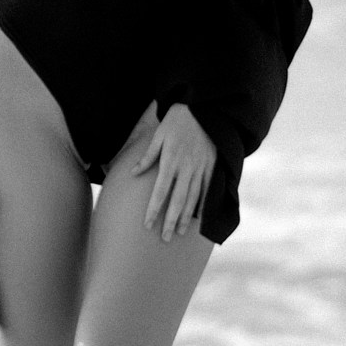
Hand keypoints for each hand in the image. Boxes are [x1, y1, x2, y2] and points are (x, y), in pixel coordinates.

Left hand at [133, 102, 216, 242]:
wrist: (205, 108)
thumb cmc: (178, 119)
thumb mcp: (159, 135)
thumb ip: (147, 156)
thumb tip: (133, 173)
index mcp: (171, 160)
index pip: (160, 192)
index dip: (154, 210)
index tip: (148, 225)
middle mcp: (186, 168)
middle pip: (177, 200)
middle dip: (169, 220)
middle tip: (164, 238)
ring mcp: (201, 168)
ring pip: (193, 198)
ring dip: (185, 217)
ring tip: (178, 232)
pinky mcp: (211, 166)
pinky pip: (207, 190)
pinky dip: (203, 205)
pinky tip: (198, 218)